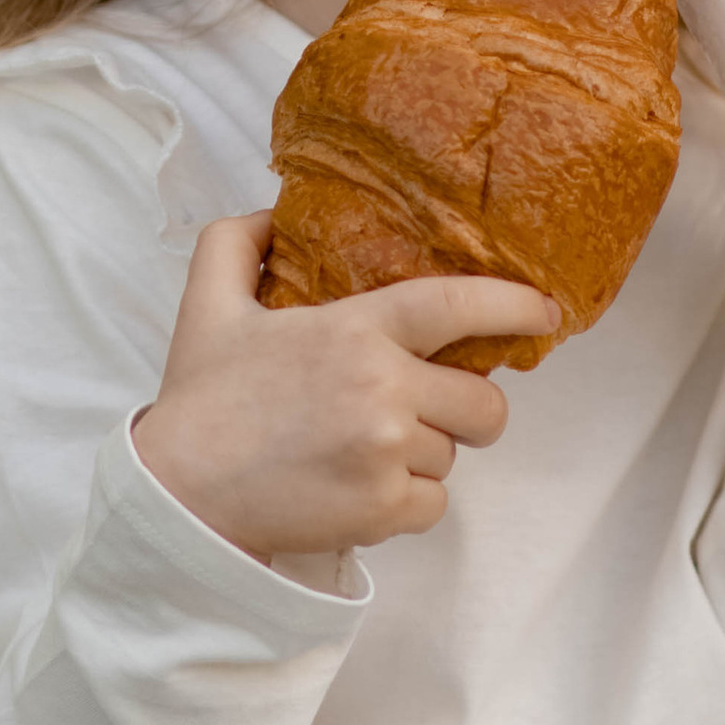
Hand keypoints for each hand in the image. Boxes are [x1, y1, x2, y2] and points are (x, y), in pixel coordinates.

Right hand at [133, 213, 558, 562]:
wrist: (179, 495)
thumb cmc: (200, 402)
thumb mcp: (208, 305)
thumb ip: (237, 243)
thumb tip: (277, 213)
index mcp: (354, 332)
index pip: (456, 307)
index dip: (512, 305)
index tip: (545, 311)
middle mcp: (382, 390)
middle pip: (484, 403)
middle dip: (470, 408)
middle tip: (432, 408)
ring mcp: (386, 454)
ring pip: (452, 455)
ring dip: (423, 455)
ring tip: (365, 451)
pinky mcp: (383, 510)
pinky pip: (434, 505)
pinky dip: (407, 502)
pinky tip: (360, 489)